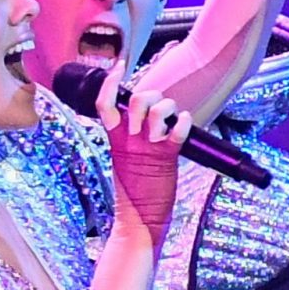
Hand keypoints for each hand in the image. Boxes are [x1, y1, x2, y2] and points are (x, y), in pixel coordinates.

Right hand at [95, 56, 186, 243]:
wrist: (140, 222)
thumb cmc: (138, 193)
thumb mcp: (128, 161)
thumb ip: (132, 140)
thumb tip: (147, 120)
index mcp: (116, 140)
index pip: (105, 104)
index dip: (109, 84)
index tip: (118, 67)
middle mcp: (129, 141)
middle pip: (133, 100)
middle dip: (149, 95)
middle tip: (157, 108)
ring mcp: (146, 148)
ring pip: (154, 110)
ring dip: (167, 108)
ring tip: (171, 120)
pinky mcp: (165, 158)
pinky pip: (176, 131)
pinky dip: (183, 122)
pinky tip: (184, 125)